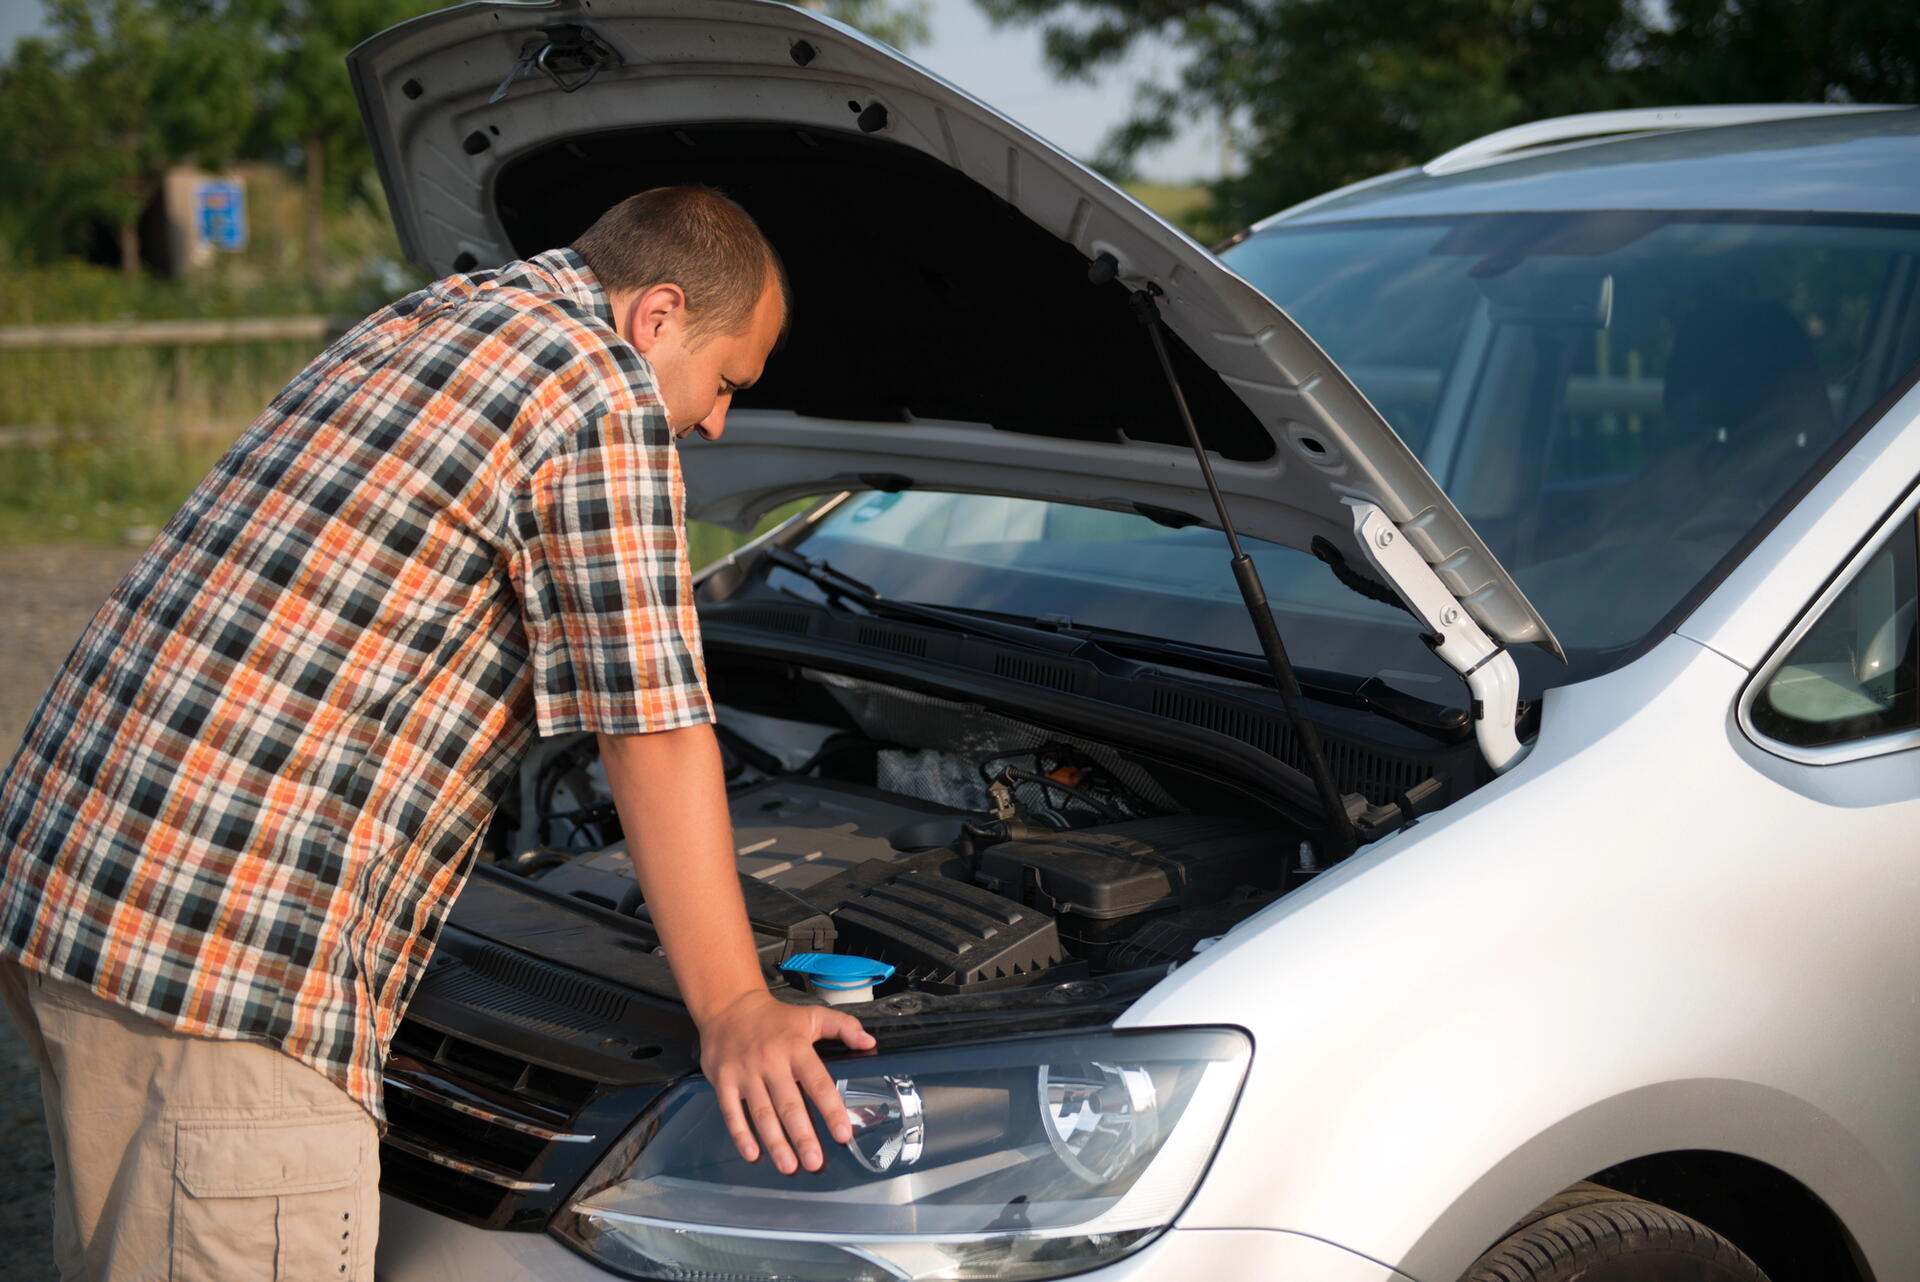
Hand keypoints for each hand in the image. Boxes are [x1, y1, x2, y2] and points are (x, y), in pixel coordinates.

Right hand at [697, 988, 876, 1173]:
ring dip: (775, 1142)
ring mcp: (745, 1073)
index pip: (817, 1082)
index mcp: (795, 1048)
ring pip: (762, 1113)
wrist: (729, 1006)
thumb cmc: (775, 1018)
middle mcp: (771, 1062)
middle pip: (789, 1104)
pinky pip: (732, 1112)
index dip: (831, 1109)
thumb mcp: (812, 1015)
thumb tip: (868, 1041)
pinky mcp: (723, 1081)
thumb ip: (843, 1026)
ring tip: (789, 1166)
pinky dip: (741, 1135)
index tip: (842, 1134)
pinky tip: (752, 1154)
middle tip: (814, 1161)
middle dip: (802, 1136)